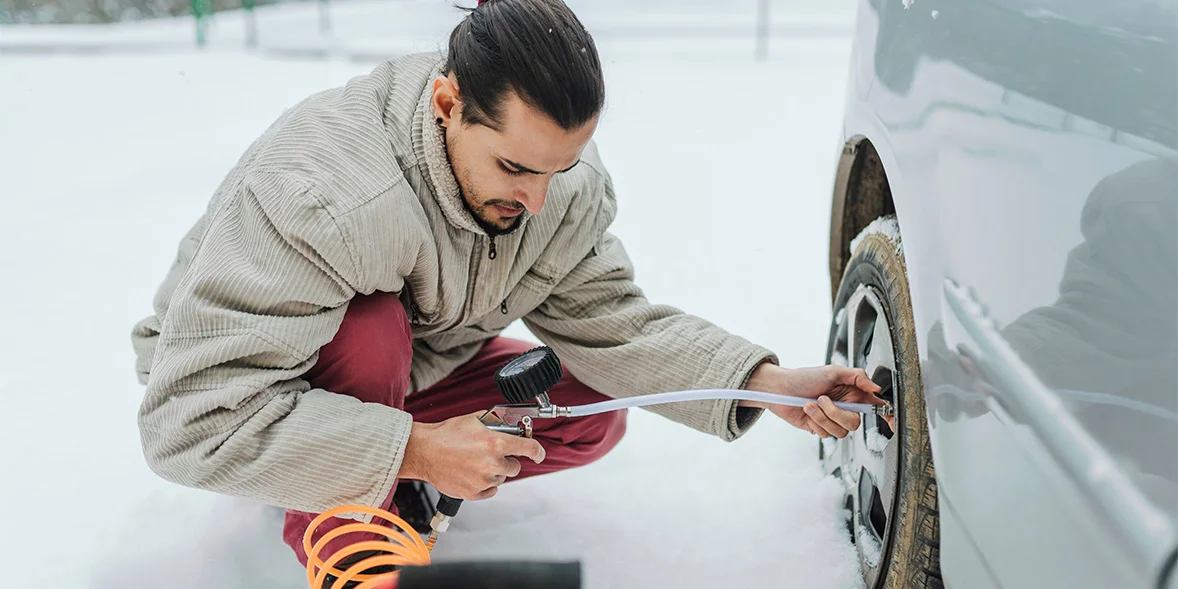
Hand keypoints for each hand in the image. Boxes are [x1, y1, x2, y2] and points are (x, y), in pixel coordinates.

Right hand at [399, 412, 545, 499]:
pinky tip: (472, 474)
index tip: (539, 455)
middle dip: (507, 460)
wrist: (424, 451)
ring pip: (501, 479)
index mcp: (495, 443)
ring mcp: (483, 480)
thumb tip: (509, 424)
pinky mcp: (473, 493)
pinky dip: (485, 485)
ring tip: (475, 463)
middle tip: (491, 454)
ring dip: (494, 472)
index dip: (538, 452)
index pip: (529, 449)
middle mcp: (492, 463)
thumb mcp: (474, 420)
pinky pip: (490, 491)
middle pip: (515, 467)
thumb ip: (495, 423)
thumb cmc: (446, 434)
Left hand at [740, 364, 893, 436]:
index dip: (887, 414)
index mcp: (852, 392)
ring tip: (810, 404)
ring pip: (840, 431)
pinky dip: (815, 423)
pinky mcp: (820, 428)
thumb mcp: (832, 371)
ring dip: (822, 417)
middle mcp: (845, 407)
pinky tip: (807, 413)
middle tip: (822, 400)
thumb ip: (858, 377)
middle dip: (837, 414)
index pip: (875, 405)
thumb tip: (876, 388)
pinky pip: (826, 435)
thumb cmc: (804, 377)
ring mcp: (832, 419)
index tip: (892, 421)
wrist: (780, 389)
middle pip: (855, 423)